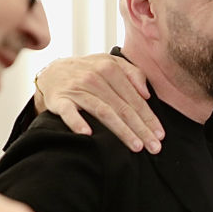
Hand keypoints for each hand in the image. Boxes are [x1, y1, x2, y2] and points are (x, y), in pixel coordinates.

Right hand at [35, 55, 163, 153]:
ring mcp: (77, 89)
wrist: (52, 72)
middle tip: (154, 147)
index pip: (135, 99)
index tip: (160, 135)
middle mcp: (95, 78)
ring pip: (103, 112)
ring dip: (121, 130)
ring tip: (136, 146)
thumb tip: (147, 93)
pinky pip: (69, 113)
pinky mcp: (60, 100)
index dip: (149, 118)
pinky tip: (88, 134)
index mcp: (110, 69)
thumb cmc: (88, 72)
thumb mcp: (110, 64)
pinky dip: (77, 122)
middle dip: (141, 129)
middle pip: (123, 108)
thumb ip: (132, 73)